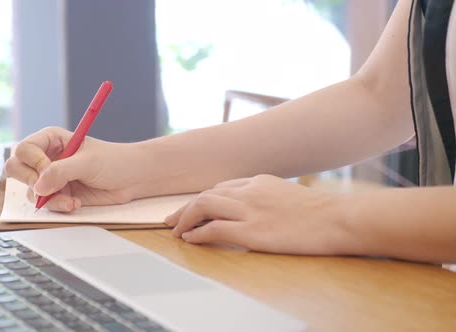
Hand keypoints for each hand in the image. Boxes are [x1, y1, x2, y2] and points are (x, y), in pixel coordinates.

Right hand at [5, 127, 141, 211]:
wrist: (132, 179)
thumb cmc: (114, 161)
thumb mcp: (87, 163)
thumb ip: (61, 172)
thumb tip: (38, 187)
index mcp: (50, 140)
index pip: (24, 149)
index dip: (33, 162)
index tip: (48, 172)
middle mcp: (46, 157)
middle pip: (16, 169)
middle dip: (31, 182)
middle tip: (47, 189)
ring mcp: (50, 177)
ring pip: (30, 191)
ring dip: (49, 199)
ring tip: (71, 200)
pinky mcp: (58, 194)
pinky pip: (45, 204)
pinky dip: (57, 206)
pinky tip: (75, 203)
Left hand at [165, 174, 349, 254]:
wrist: (339, 219)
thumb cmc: (320, 212)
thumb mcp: (288, 195)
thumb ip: (266, 197)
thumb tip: (253, 210)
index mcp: (258, 181)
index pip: (220, 187)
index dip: (201, 199)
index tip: (191, 209)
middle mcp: (250, 191)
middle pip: (206, 194)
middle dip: (184, 208)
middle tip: (171, 220)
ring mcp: (250, 210)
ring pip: (203, 206)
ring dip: (185, 219)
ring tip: (176, 231)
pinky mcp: (253, 232)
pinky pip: (214, 229)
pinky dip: (198, 234)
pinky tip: (191, 240)